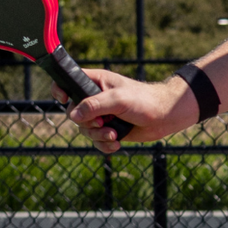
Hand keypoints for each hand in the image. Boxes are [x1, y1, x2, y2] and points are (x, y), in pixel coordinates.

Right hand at [50, 70, 196, 153]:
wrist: (166, 117)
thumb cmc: (145, 101)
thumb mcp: (118, 100)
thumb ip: (94, 105)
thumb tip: (73, 116)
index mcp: (95, 82)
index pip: (67, 82)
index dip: (60, 91)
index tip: (64, 100)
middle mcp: (95, 98)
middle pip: (74, 113)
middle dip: (88, 123)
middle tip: (104, 123)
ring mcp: (102, 114)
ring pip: (85, 129)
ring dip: (98, 136)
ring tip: (114, 136)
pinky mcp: (110, 129)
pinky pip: (97, 141)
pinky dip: (104, 145)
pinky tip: (117, 144)